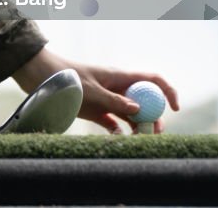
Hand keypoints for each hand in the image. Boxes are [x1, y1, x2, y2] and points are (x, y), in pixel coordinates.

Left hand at [12, 46, 179, 133]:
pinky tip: (119, 140)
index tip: (176, 109)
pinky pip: (114, 123)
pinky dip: (119, 132)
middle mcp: (117, 87)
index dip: (168, 92)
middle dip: (154, 117)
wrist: (41, 76)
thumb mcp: (92, 91)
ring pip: (131, 115)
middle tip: (154, 134)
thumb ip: (115, 102)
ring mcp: (107, 100)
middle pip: (145, 102)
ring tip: (139, 141)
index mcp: (120, 76)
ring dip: (138, 128)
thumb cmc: (67, 78)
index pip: (152, 80)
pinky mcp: (96, 111)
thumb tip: (139, 111)